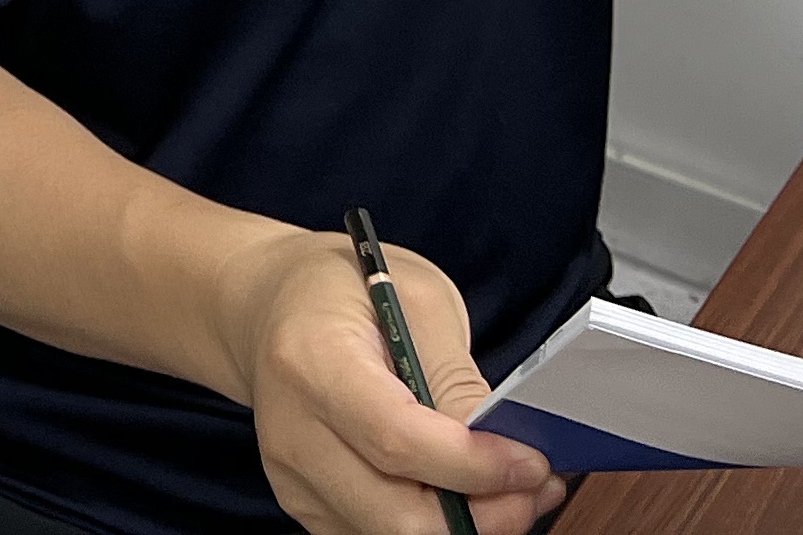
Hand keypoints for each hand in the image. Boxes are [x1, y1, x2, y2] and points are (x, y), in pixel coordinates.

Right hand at [215, 227, 564, 534]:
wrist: (268, 306)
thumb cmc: (344, 291)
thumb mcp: (416, 299)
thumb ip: (457, 377)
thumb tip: (507, 445)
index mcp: (312, 361)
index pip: (396, 439)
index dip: (473, 464)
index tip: (531, 461)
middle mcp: (291, 431)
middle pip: (396, 515)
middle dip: (482, 514)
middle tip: (535, 485)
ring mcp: (292, 478)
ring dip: (465, 526)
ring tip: (512, 489)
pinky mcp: (304, 506)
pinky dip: (432, 526)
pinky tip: (466, 494)